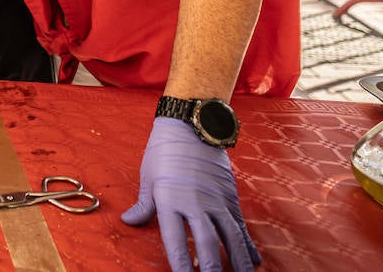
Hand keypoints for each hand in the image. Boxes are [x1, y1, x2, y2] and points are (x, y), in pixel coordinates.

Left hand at [121, 117, 259, 271]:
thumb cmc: (163, 151)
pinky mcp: (230, 196)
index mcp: (169, 200)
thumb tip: (128, 221)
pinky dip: (247, 245)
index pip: (175, 241)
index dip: (180, 265)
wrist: (190, 125)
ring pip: (230, 237)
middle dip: (212, 269)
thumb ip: (143, 205)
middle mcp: (195, 203)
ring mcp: (216, 200)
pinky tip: (254, 261)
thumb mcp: (148, 177)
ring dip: (237, 262)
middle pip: (207, 244)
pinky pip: (241, 225)